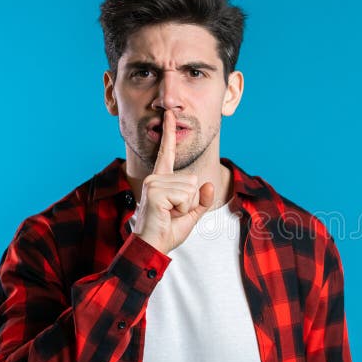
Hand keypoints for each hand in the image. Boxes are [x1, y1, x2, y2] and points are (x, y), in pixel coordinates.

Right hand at [132, 110, 214, 253]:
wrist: (153, 246)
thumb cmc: (167, 231)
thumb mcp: (191, 214)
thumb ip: (202, 200)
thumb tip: (208, 184)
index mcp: (162, 179)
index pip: (167, 152)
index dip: (169, 133)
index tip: (170, 114)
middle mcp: (155, 177)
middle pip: (193, 180)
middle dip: (191, 201)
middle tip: (173, 213)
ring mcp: (153, 182)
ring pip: (191, 188)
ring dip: (187, 206)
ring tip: (170, 214)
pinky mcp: (155, 191)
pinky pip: (186, 196)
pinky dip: (183, 209)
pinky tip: (168, 214)